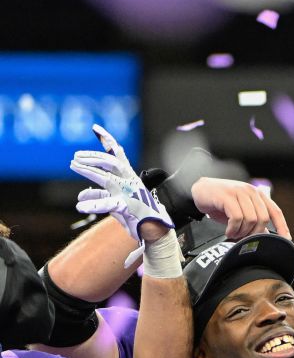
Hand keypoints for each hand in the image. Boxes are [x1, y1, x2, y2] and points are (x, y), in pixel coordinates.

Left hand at [71, 125, 173, 242]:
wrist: (156, 230)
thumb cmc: (136, 214)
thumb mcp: (116, 201)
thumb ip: (100, 195)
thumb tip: (81, 195)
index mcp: (129, 178)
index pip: (117, 155)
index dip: (107, 140)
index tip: (95, 128)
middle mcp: (129, 182)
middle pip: (111, 163)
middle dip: (93, 157)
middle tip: (75, 157)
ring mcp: (129, 194)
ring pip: (107, 178)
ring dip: (89, 171)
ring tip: (73, 165)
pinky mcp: (128, 207)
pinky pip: (109, 204)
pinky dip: (94, 204)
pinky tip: (81, 206)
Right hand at [191, 177, 290, 238]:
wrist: (200, 190)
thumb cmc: (222, 203)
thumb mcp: (241, 210)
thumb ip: (254, 219)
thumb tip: (265, 236)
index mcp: (258, 195)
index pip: (276, 211)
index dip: (282, 226)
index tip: (286, 240)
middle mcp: (251, 192)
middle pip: (263, 218)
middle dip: (255, 233)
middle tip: (243, 238)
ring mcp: (239, 192)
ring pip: (251, 219)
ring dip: (242, 232)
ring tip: (233, 234)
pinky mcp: (227, 196)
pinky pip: (237, 217)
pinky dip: (233, 228)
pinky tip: (228, 231)